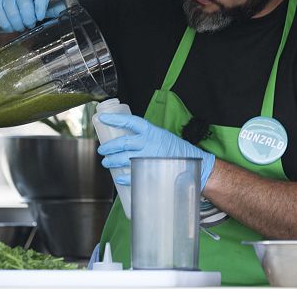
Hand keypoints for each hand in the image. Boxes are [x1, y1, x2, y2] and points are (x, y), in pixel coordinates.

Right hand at [0, 0, 49, 31]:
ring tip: (19, 26)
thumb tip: (63, 11)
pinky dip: (5, 23)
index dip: (41, 5)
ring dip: (16, 23)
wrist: (3, 2)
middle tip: (28, 25)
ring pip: (11, 10)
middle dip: (28, 19)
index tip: (40, 17)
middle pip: (24, 3)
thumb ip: (50, 9)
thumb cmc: (27, 6)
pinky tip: (9, 25)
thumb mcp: (40, 6)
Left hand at [97, 113, 215, 190]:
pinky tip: (118, 177)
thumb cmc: (176, 149)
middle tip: (102, 150)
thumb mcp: (161, 136)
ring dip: (112, 161)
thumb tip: (126, 140)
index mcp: (152, 131)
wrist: (194, 163)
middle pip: (123, 143)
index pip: (130, 122)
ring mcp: (149, 158)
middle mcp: (149, 143)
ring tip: (107, 163)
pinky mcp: (151, 171)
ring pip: (124, 158)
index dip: (115, 119)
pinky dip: (123, 177)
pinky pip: (132, 175)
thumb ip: (145, 137)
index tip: (103, 118)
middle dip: (109, 147)